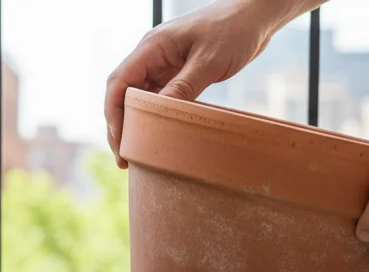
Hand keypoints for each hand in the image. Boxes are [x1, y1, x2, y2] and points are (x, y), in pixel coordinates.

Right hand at [105, 0, 305, 168]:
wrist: (255, 17)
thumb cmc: (233, 30)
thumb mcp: (209, 61)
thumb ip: (183, 87)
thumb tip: (158, 115)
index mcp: (153, 46)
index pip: (119, 81)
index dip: (113, 113)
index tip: (119, 141)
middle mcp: (153, 55)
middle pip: (123, 92)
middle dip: (120, 124)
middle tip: (125, 157)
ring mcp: (165, 63)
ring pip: (139, 97)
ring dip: (136, 123)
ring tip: (137, 152)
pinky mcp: (180, 71)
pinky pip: (159, 96)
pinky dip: (154, 116)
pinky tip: (157, 135)